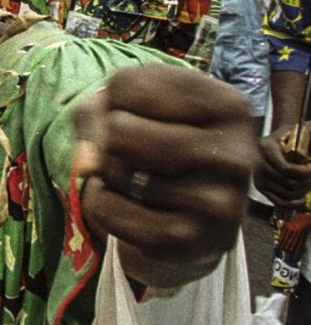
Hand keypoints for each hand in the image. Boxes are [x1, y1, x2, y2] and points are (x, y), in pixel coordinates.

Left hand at [76, 64, 254, 287]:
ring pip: (115, 172)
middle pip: (120, 130)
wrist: (189, 226)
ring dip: (108, 179)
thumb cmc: (157, 152)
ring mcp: (218, 201)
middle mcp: (235, 152)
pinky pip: (111, 211)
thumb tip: (88, 162)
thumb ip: (95, 115)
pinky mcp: (189, 240)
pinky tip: (130, 208)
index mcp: (229, 106)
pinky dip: (103, 208)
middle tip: (129, 156)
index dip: (111, 103)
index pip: (127, 84)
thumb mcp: (131, 113)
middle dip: (107, 144)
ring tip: (136, 183)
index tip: (137, 118)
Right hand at [255, 124, 310, 207]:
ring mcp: (258, 175)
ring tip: (309, 181)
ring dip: (304, 190)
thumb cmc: (299, 133)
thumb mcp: (306, 131)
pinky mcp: (260, 186)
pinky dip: (293, 204)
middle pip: (288, 183)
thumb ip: (309, 142)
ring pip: (287, 194)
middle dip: (307, 181)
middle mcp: (257, 162)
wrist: (285, 137)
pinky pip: (279, 202)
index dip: (305, 173)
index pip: (286, 168)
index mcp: (266, 146)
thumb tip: (305, 159)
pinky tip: (302, 200)